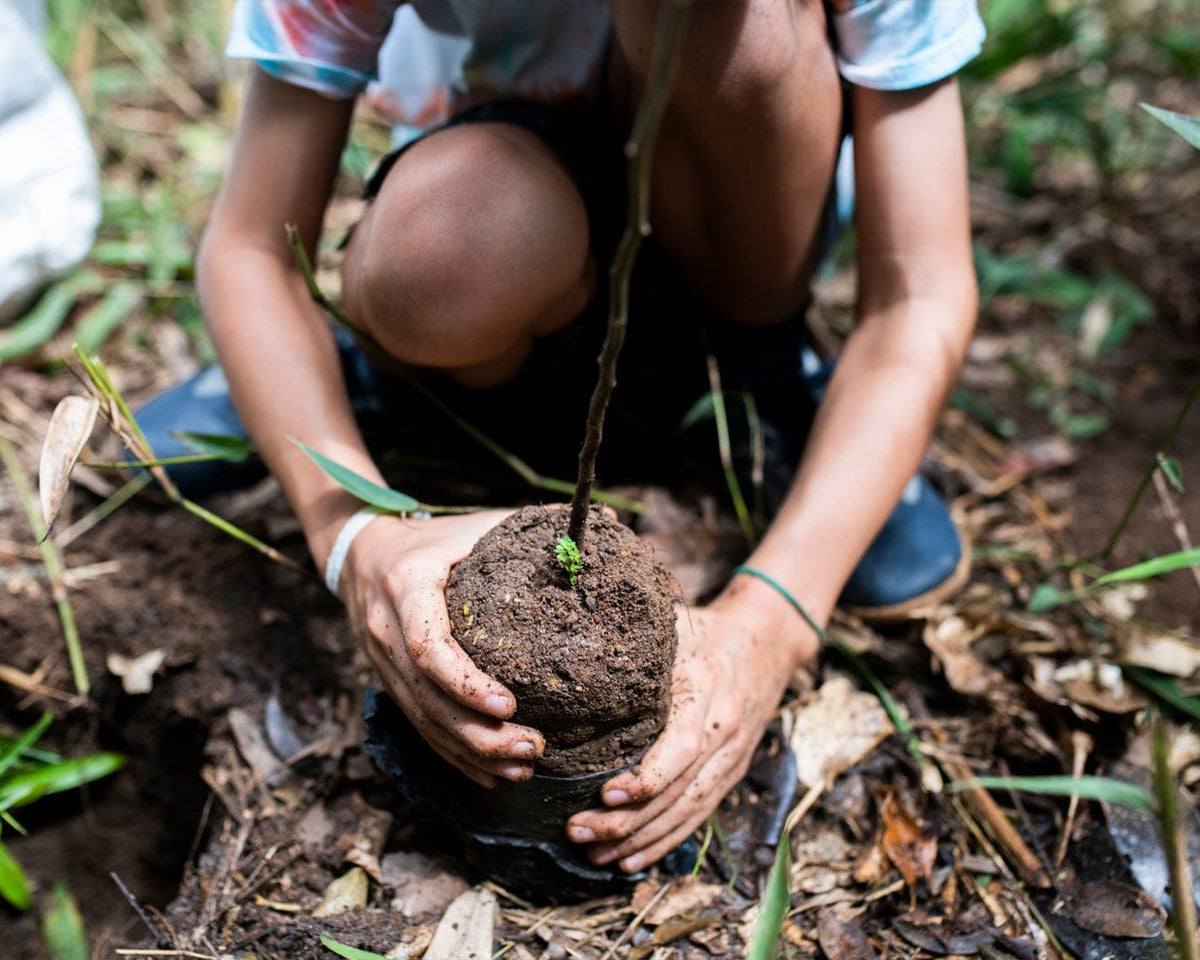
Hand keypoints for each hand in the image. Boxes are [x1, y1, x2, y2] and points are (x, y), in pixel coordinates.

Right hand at [341, 509, 545, 788]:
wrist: (363, 551)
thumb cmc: (437, 538)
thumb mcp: (476, 525)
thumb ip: (534, 526)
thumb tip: (608, 522)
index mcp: (407, 588)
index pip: (428, 645)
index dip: (466, 683)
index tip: (511, 705)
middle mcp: (387, 633)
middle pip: (428, 700)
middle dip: (479, 734)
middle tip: (534, 749)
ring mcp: (383, 664)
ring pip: (424, 723)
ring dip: (472, 754)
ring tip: (523, 770)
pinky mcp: (390, 684)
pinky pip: (422, 728)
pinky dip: (456, 756)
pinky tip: (493, 776)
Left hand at [565, 589, 818, 871]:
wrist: (768, 639)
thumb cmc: (706, 630)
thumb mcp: (673, 630)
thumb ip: (636, 655)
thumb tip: (574, 667)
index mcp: (707, 692)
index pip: (681, 750)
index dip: (645, 779)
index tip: (603, 794)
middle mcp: (725, 732)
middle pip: (678, 791)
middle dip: (627, 821)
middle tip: (577, 831)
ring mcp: (732, 757)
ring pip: (687, 811)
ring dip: (641, 840)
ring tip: (596, 857)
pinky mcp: (732, 771)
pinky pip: (699, 814)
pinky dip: (666, 841)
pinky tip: (632, 860)